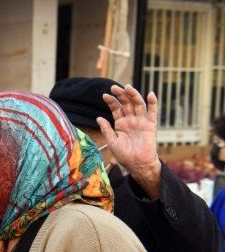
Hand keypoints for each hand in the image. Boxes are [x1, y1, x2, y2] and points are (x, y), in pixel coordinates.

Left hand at [98, 84, 161, 198]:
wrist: (137, 164)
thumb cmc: (124, 155)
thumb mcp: (112, 141)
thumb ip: (106, 129)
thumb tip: (98, 118)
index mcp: (121, 124)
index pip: (116, 109)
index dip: (111, 101)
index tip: (105, 95)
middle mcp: (131, 120)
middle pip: (126, 104)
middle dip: (121, 95)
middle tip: (114, 87)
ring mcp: (141, 121)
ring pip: (138, 105)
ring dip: (134, 95)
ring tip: (128, 87)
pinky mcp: (151, 125)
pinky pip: (153, 112)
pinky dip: (153, 103)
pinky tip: (150, 94)